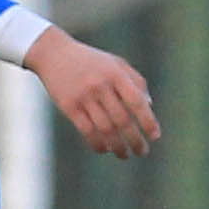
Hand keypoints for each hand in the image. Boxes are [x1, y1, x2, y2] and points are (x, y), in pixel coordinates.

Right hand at [28, 29, 157, 158]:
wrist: (54, 53)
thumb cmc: (90, 60)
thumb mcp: (115, 63)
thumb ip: (135, 80)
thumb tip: (149, 106)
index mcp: (116, 73)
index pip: (136, 101)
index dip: (148, 121)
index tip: (155, 136)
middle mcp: (100, 85)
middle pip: (122, 120)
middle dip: (135, 140)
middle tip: (142, 152)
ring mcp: (84, 96)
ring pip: (105, 129)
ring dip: (117, 147)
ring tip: (124, 155)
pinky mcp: (69, 106)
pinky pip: (86, 131)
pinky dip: (97, 144)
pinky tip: (104, 149)